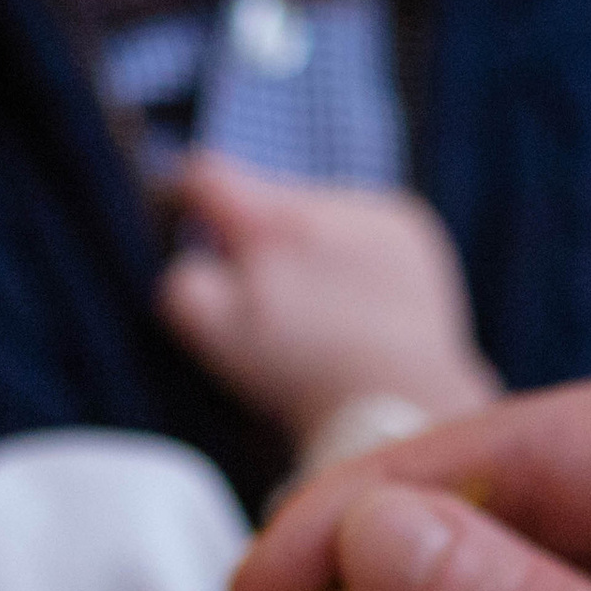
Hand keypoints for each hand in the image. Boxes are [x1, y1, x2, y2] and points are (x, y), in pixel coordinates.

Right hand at [160, 153, 499, 446]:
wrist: (402, 413)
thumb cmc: (303, 392)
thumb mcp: (217, 344)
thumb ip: (187, 285)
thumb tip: (191, 256)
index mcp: (264, 232)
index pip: (206, 177)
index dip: (183, 191)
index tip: (181, 205)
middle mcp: (319, 207)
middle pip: (264, 196)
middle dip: (254, 237)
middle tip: (268, 300)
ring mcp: (371, 212)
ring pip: (315, 209)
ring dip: (307, 244)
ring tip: (321, 311)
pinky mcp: (410, 227)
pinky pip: (366, 220)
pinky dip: (356, 254)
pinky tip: (361, 304)